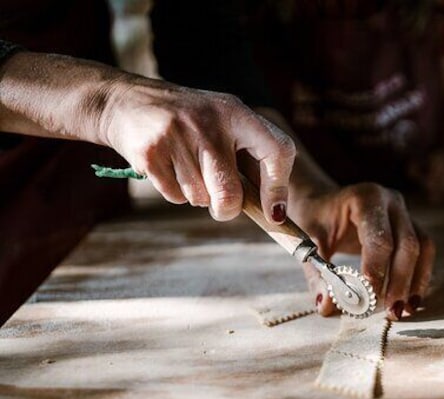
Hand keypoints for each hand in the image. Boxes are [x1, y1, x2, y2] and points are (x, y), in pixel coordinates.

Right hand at [100, 78, 294, 222]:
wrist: (125, 101)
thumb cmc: (188, 123)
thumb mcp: (222, 122)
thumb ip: (248, 155)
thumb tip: (274, 212)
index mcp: (236, 112)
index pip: (277, 151)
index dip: (279, 188)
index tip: (275, 213)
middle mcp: (210, 122)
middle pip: (230, 194)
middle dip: (226, 209)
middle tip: (222, 207)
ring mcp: (178, 135)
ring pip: (201, 198)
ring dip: (198, 196)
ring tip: (186, 168)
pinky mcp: (150, 152)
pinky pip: (175, 196)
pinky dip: (175, 193)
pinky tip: (167, 168)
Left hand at [288, 183, 434, 320]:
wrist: (323, 202)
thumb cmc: (316, 218)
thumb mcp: (309, 242)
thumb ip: (317, 273)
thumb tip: (327, 305)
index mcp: (365, 198)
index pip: (380, 239)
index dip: (378, 270)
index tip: (370, 297)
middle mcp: (391, 202)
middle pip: (408, 244)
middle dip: (401, 282)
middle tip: (392, 312)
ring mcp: (405, 213)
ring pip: (423, 249)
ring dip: (416, 283)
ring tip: (404, 311)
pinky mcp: (411, 226)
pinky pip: (424, 253)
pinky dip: (419, 278)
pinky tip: (410, 301)